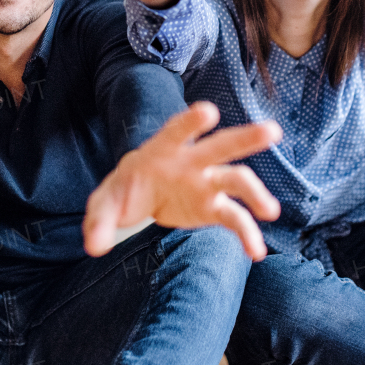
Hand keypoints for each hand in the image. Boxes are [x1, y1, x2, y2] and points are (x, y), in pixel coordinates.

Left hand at [85, 102, 281, 260]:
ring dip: (257, 192)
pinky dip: (247, 234)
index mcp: (163, 150)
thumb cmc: (124, 190)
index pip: (177, 130)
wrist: (138, 198)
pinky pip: (235, 218)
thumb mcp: (103, 204)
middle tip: (271, 132)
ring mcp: (207, 183)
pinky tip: (255, 252)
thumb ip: (98, 221)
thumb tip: (94, 246)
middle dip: (245, 138)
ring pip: (238, 179)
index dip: (191, 121)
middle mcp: (192, 161)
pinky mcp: (213, 207)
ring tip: (270, 210)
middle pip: (221, 145)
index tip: (208, 111)